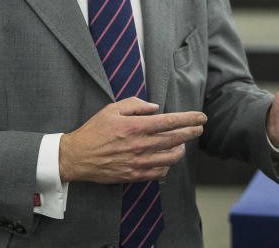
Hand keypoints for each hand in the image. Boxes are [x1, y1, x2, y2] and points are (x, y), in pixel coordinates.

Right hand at [59, 97, 205, 183]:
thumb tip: (156, 108)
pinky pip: (160, 172)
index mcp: (136, 126)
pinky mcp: (134, 175)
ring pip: (171, 158)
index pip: (171, 122)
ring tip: (182, 143)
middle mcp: (140, 145)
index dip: (190, 119)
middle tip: (199, 128)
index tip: (202, 117)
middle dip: (192, 132)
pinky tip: (167, 158)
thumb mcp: (112, 109)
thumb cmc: (94, 130)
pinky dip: (168, 165)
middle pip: (176, 139)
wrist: (77, 157)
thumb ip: (136, 104)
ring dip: (181, 149)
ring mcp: (138, 162)